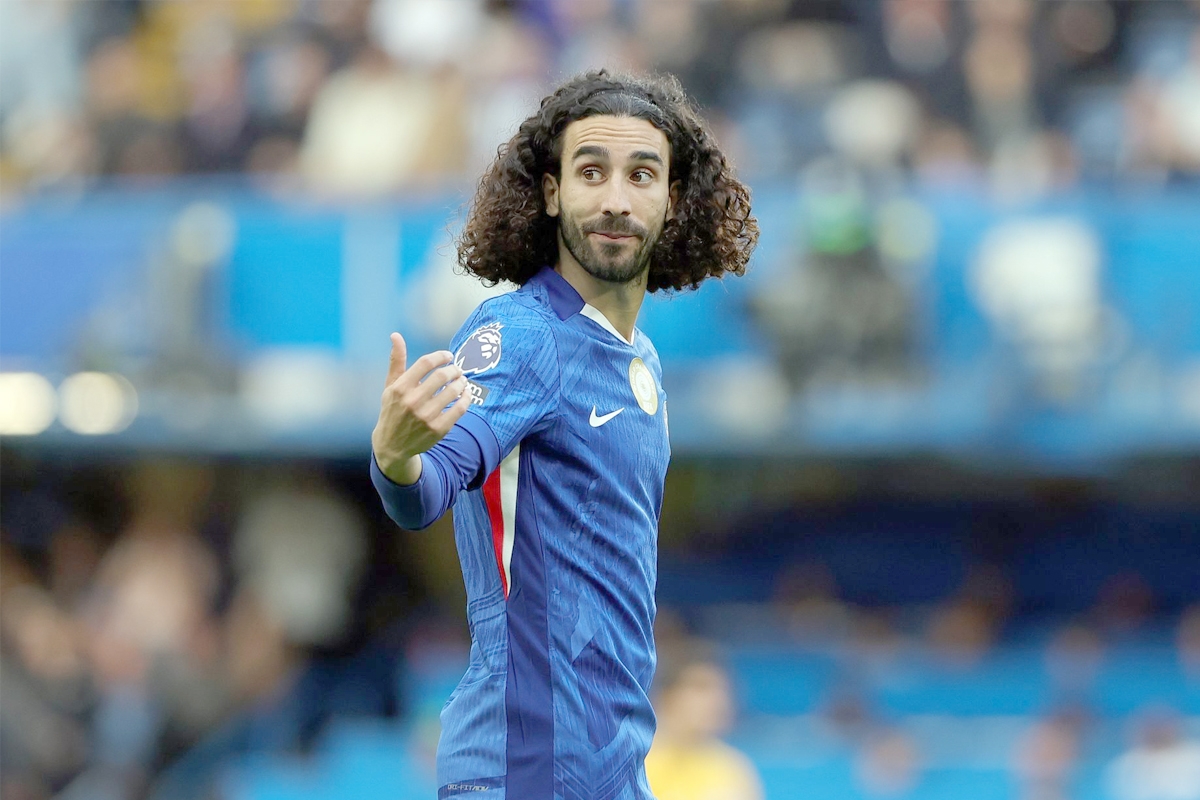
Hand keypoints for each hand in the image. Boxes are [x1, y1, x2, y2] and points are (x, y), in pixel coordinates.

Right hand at [372, 332, 471, 484]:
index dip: (441, 356)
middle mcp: (412, 401)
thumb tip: (395, 335)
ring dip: (461, 383)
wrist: (392, 446)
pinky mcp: (438, 429)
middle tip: (458, 370)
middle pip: (441, 376)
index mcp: (400, 388)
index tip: (448, 356)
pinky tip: (466, 394)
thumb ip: (396, 361)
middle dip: (454, 369)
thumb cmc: (392, 410)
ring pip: (453, 391)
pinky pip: (459, 409)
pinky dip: (466, 399)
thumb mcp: (390, 386)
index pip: (425, 363)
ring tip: (463, 381)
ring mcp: (425, 416)